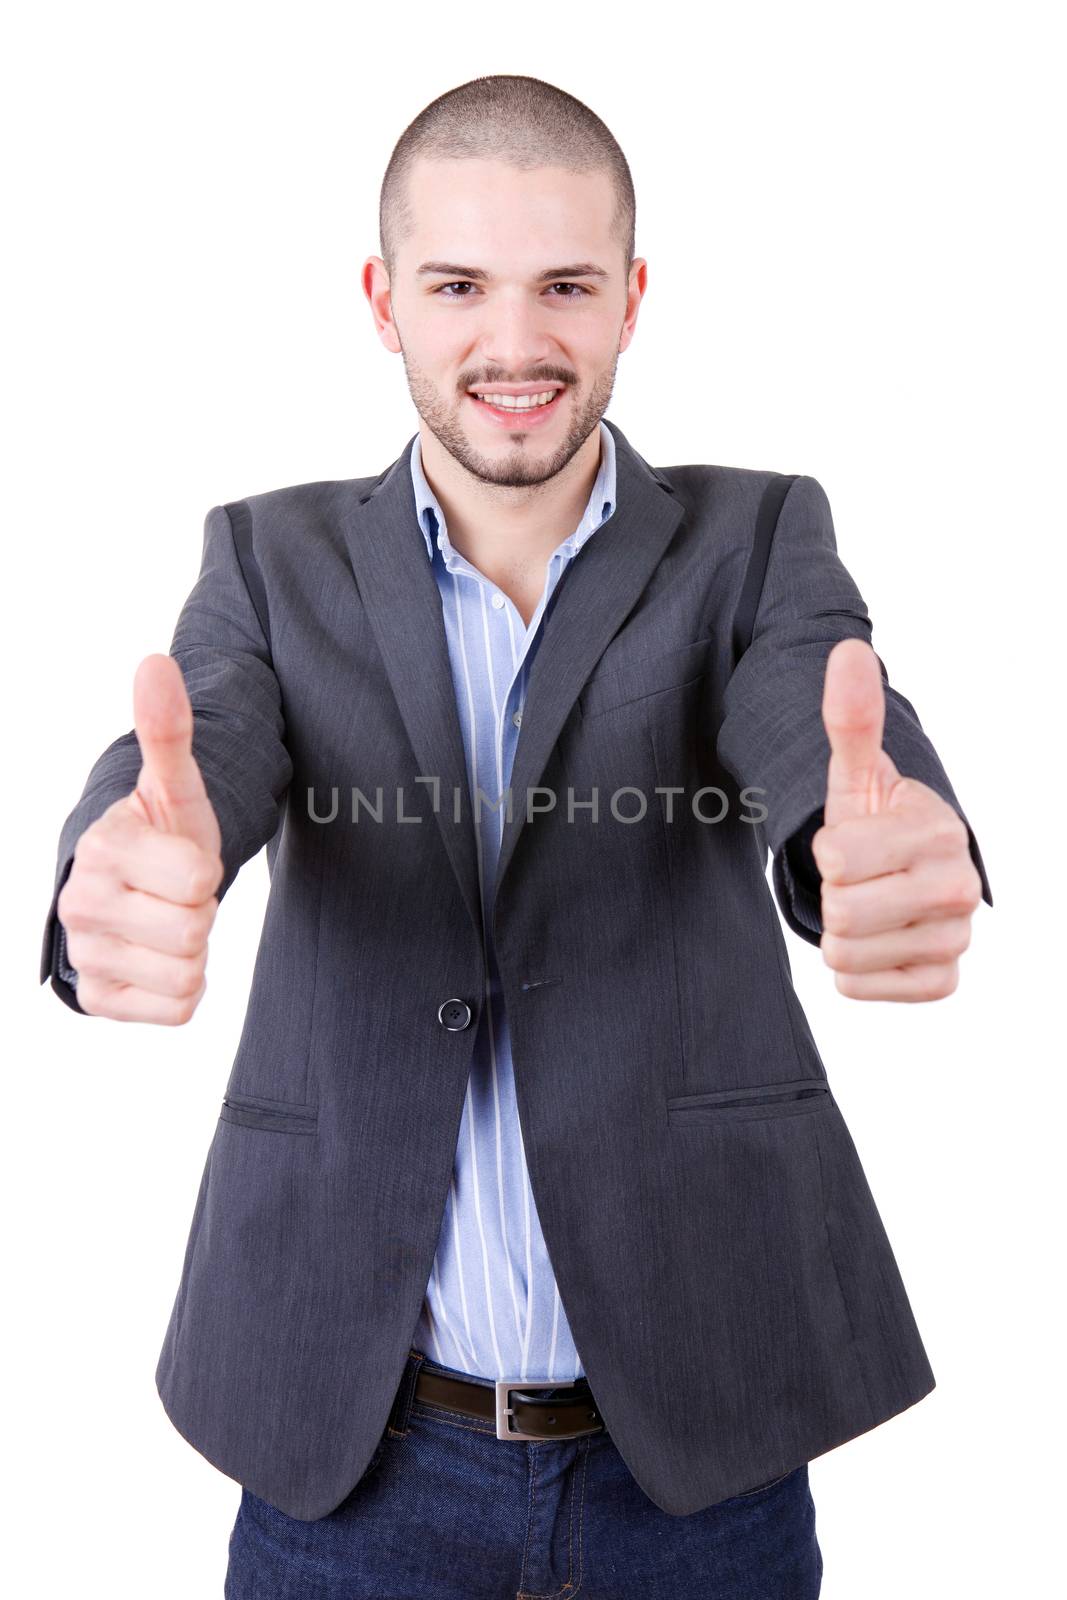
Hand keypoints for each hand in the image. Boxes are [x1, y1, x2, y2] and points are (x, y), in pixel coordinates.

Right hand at [57, 654, 223, 1022]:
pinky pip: (178, 1008)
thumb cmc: (159, 834)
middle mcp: (81, 904)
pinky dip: (182, 989)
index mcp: (103, 848)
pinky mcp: (99, 999)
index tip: (181, 860)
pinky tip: (158, 958)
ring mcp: (87, 955)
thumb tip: (155, 663)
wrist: (129, 890)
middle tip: (176, 895)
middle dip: (200, 912)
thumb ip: (168, 730)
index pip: (199, 880)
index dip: (205, 871)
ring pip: (188, 972)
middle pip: (195, 929)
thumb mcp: (173, 785)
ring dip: (193, 951)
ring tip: (167, 922)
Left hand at [812, 639, 982, 1000]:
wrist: (901, 874)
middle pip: (841, 912)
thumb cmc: (874, 820)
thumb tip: (847, 650)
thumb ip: (850, 716)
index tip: (852, 841)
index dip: (827, 851)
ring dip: (839, 934)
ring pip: (844, 955)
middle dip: (833, 894)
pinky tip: (877, 941)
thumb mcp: (855, 772)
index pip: (835, 858)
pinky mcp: (942, 982)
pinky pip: (860, 988)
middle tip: (857, 879)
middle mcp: (959, 888)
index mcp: (938, 831)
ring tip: (866, 907)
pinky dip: (855, 971)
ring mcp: (956, 940)